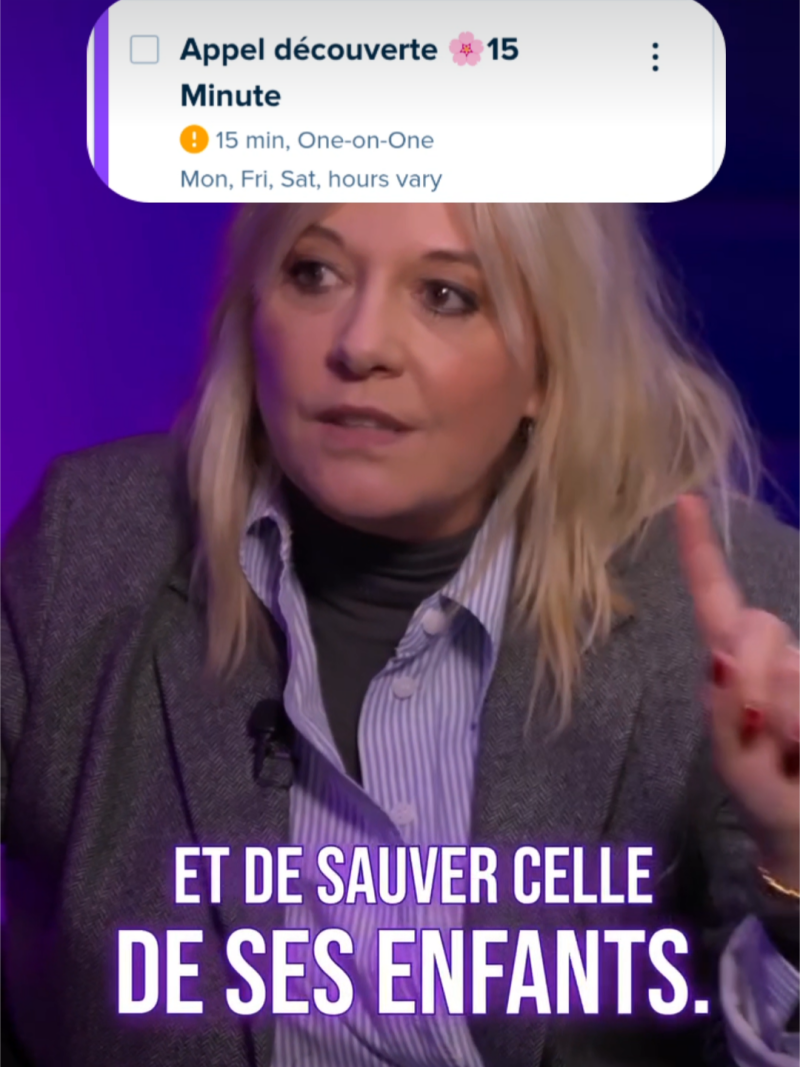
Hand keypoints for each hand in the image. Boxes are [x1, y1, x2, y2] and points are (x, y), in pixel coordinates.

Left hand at [675, 494, 799, 888]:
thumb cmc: (768, 793)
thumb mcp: (735, 760)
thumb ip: (729, 708)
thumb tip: (727, 655)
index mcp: (732, 663)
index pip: (715, 598)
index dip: (700, 551)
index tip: (684, 500)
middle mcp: (772, 655)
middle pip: (759, 627)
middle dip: (757, 675)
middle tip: (766, 734)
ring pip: (794, 666)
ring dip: (791, 716)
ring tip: (793, 751)